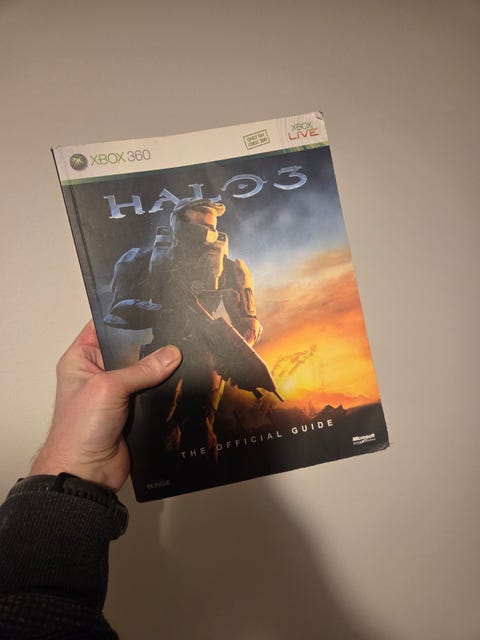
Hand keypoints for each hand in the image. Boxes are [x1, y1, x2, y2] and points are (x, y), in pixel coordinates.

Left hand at [29, 321, 181, 490]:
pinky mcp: (133, 410)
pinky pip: (153, 392)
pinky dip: (165, 389)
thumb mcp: (108, 388)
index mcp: (81, 359)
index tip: (152, 308)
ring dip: (160, 368)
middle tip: (176, 332)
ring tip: (184, 353)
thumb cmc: (79, 429)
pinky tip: (182, 379)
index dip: (125, 317)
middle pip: (129, 349)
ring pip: (144, 372)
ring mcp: (116, 392)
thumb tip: (172, 354)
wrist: (86, 473)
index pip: (103, 327)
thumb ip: (142, 369)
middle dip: (151, 343)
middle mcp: (98, 372)